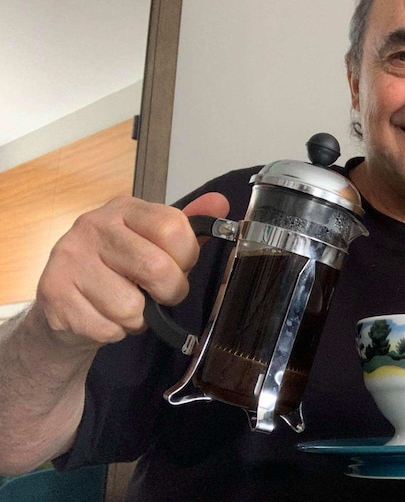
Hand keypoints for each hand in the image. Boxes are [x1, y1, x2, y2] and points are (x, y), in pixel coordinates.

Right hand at [33, 192, 229, 349]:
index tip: (179, 266)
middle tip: (160, 295)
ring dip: (138, 318)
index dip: (186, 257)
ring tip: (128, 305)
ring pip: (130, 306)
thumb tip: (221, 203)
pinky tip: (104, 315)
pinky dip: (114, 332)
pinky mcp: (54, 292)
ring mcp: (70, 257)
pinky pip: (106, 327)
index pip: (173, 228)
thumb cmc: (121, 269)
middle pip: (156, 269)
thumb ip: (188, 227)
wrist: (64, 300)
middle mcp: (93, 225)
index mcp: (125, 208)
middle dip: (169, 292)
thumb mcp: (155, 242)